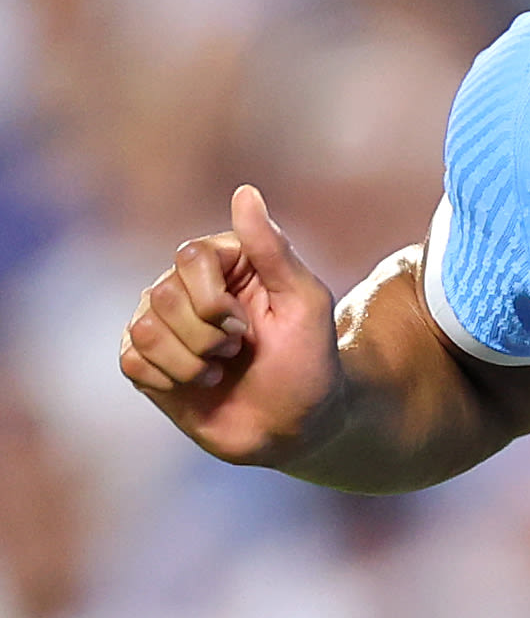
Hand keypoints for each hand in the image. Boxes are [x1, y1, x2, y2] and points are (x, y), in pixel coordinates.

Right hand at [119, 186, 342, 465]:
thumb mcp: (305, 303)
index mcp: (225, 264)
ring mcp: (161, 323)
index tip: (246, 326)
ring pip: (145, 330)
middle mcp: (185, 287)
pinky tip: (199, 385)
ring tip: (221, 368)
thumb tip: (245, 191)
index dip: (214, 299)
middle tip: (238, 350)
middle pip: (163, 296)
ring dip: (192, 362)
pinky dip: (171, 379)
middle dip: (208, 337)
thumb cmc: (309, 361)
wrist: (297, 426)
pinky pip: (132, 360)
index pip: (190, 257)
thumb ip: (272, 249)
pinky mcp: (144, 361)